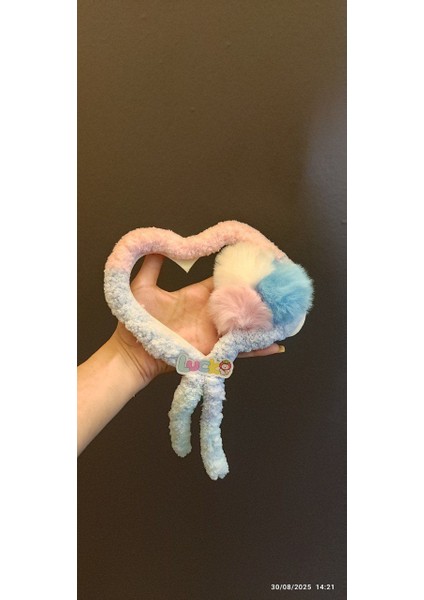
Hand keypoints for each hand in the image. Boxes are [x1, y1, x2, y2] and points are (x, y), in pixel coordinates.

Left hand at [111, 254, 283, 385]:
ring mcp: (214, 332)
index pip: (224, 281)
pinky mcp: (214, 350)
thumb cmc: (136, 321)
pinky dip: (258, 349)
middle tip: (278, 283)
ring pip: (245, 324)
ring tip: (285, 313)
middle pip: (240, 300)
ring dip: (263, 320)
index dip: (239, 273)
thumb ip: (152, 264)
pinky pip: (240, 350)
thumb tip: (158, 241)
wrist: (131, 352)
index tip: (255, 263)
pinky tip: (276, 344)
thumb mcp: (143, 286)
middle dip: (258, 294)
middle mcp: (211, 312)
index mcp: (198, 296)